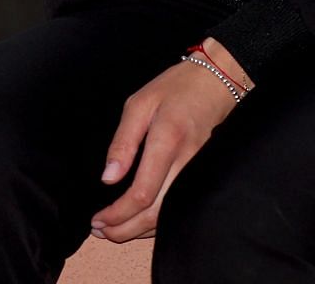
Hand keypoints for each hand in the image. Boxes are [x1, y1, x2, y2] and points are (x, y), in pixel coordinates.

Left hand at [88, 49, 246, 242]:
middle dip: (124, 230)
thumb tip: (108, 178)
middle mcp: (186, 163)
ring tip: (113, 230)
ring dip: (139, 230)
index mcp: (167, 141)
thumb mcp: (139, 104)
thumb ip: (123, 142)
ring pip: (168, 216)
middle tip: (100, 231)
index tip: (97, 219)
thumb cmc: (175, 88)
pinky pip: (179, 207)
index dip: (117, 214)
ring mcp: (198, 172)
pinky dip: (157, 221)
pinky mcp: (202, 176)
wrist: (217, 83)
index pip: (142, 194)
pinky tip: (139, 220)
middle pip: (155, 214)